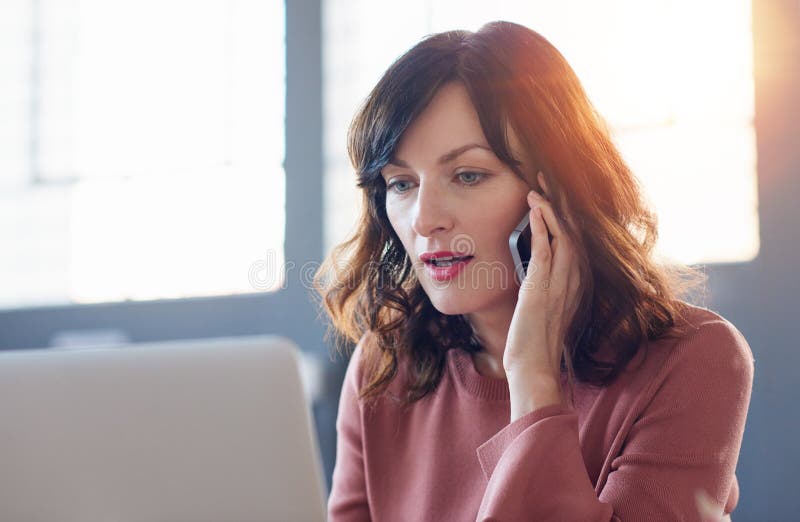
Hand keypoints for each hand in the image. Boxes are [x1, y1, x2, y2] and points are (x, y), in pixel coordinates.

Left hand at [503, 172, 581, 410]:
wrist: (533, 367)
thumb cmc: (535, 341)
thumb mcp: (546, 307)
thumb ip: (547, 286)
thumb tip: (538, 267)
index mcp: (575, 283)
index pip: (575, 239)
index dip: (566, 214)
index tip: (554, 193)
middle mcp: (573, 280)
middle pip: (574, 230)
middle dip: (561, 202)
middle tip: (547, 176)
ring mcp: (560, 284)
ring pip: (563, 236)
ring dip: (551, 208)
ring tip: (538, 185)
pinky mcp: (542, 289)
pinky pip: (545, 251)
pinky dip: (542, 227)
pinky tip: (534, 209)